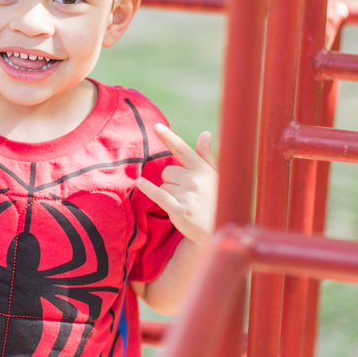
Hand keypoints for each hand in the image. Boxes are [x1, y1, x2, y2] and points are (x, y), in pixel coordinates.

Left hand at [135, 124, 217, 244]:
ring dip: (168, 193)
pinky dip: (148, 188)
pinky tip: (139, 183)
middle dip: (171, 180)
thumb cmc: (215, 199)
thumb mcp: (215, 176)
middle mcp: (195, 179)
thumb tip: (204, 133)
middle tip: (185, 193)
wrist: (218, 230)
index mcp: (203, 169)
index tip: (156, 126)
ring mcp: (188, 195)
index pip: (183, 149)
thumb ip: (206, 155)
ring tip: (184, 202)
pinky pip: (159, 194)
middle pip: (167, 171)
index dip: (169, 137)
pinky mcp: (179, 210)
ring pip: (163, 184)